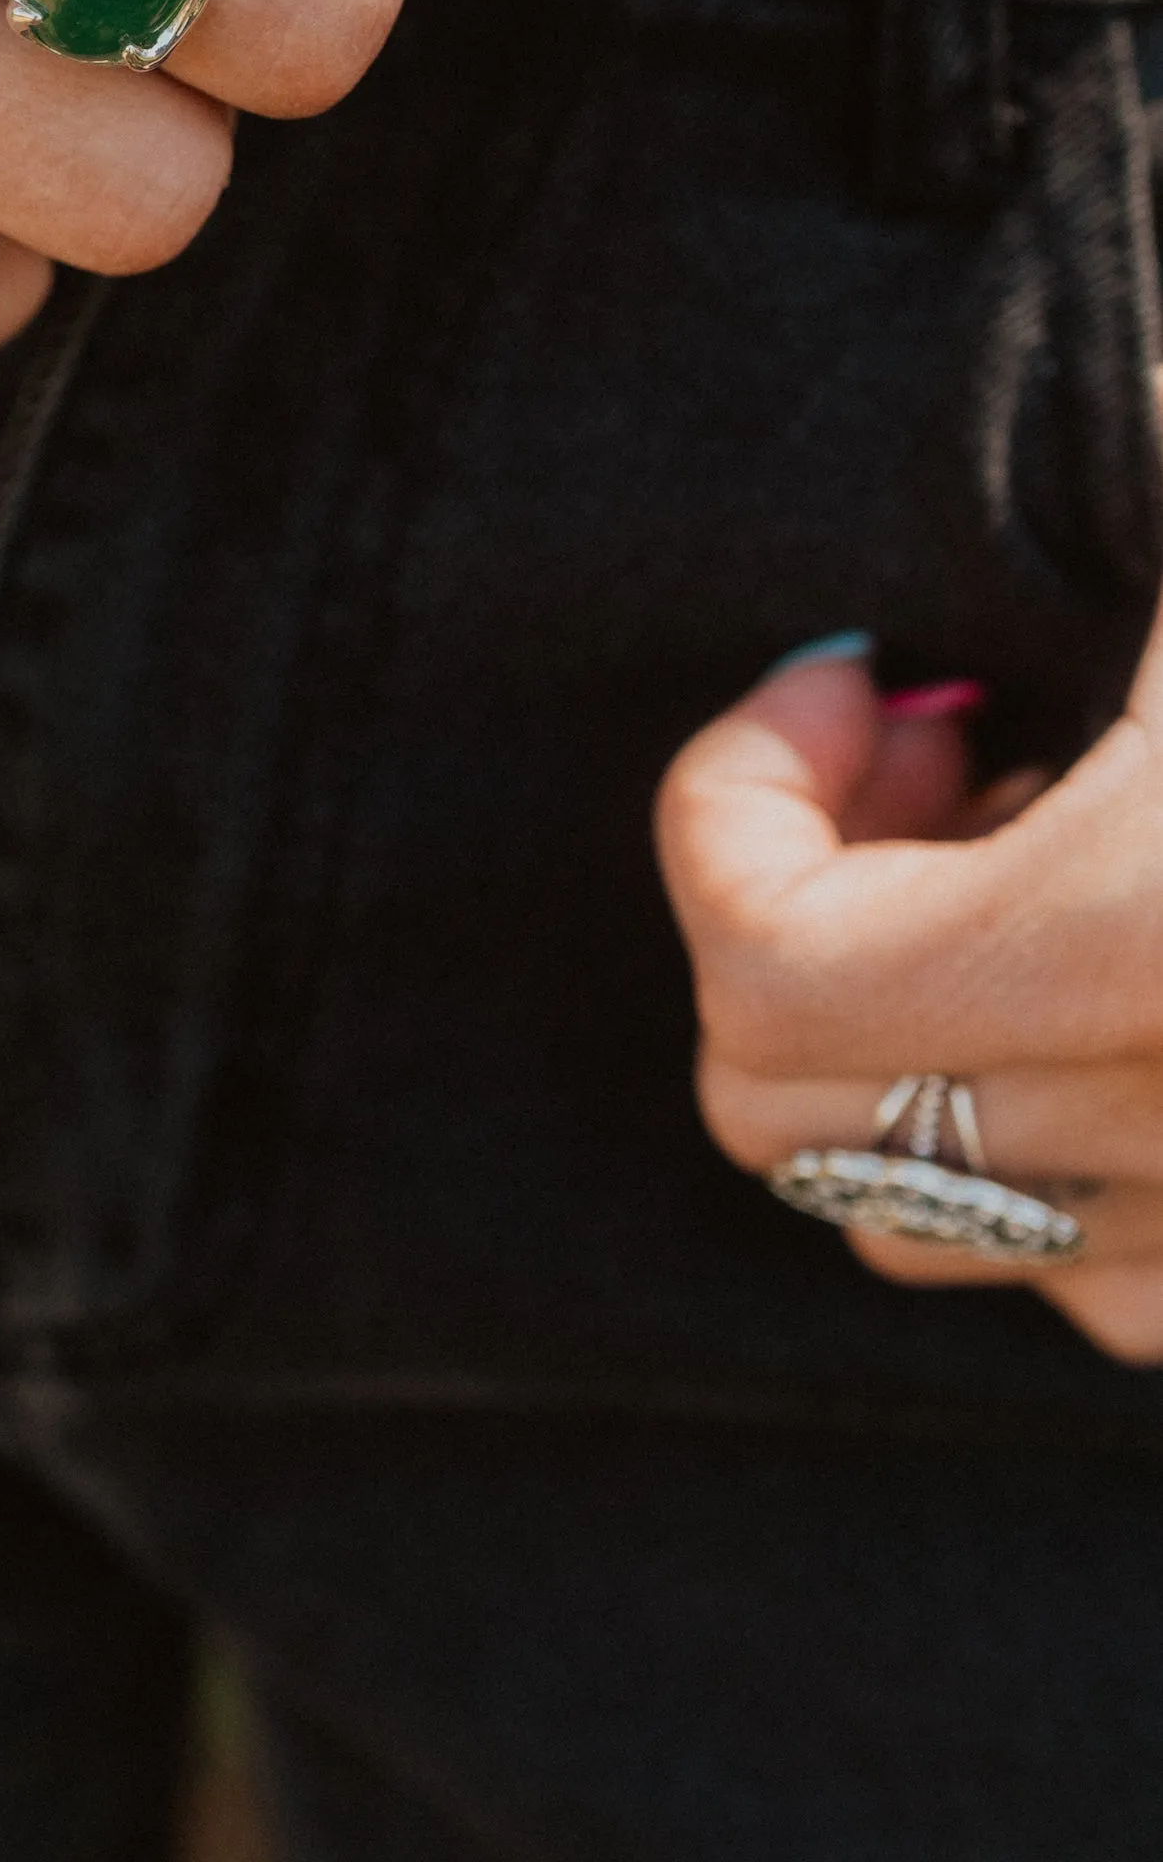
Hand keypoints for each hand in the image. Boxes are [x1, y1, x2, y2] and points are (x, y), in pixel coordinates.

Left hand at [660, 599, 1162, 1361]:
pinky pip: (1086, 1278)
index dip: (741, 806)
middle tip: (926, 756)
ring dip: (907, 1025)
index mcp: (1158, 935)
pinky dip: (1040, 1139)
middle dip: (801, 904)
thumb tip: (859, 668)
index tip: (844, 688)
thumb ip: (1035, 583)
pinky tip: (1125, 975)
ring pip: (909, 1208)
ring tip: (1046, 847)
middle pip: (789, 1104)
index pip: (771, 976)